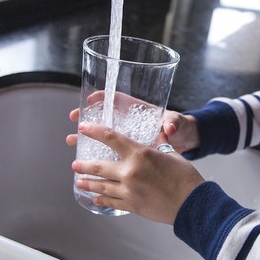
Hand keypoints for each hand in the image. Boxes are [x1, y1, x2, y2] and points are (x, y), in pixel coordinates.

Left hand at [66, 122, 204, 224]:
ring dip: (88, 183)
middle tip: (75, 164)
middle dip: (83, 165)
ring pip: (101, 186)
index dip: (93, 131)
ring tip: (80, 182)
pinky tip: (96, 198)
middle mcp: (130, 172)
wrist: (192, 204)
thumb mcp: (172, 154)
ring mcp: (129, 191)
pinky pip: (112, 202)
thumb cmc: (185, 177)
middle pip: (98, 166)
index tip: (83, 128)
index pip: (110, 138)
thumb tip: (160, 134)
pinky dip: (102, 199)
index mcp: (139, 154)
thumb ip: (161, 144)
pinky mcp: (132, 206)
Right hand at [69, 92, 200, 153]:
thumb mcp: (179, 124)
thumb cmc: (182, 128)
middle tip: (74, 120)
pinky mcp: (129, 153)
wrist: (186, 144)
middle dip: (87, 117)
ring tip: (73, 143)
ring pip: (103, 136)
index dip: (103, 97)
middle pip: (105, 116)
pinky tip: (87, 161)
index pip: (118, 99)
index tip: (89, 100)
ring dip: (87, 138)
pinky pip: (109, 152)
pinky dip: (98, 156)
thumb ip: (174, 124)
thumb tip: (170, 127)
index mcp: (139, 110)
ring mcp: (128, 137)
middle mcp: (131, 122)